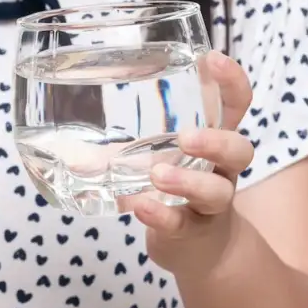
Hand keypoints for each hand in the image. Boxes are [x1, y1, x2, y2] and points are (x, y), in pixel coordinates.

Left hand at [134, 51, 254, 277]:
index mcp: (215, 138)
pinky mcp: (194, 231)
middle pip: (240, 149)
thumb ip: (121, 143)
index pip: (235, 103)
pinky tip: (139, 206)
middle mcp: (221, 169)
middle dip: (216, 140)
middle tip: (184, 137)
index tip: (211, 58)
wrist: (197, 249)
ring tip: (156, 175)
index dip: (230, 80)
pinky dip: (160, 214)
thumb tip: (68, 143)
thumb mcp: (155, 157)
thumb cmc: (173, 188)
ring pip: (216, 191)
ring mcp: (211, 203)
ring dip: (187, 181)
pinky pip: (182, 223)